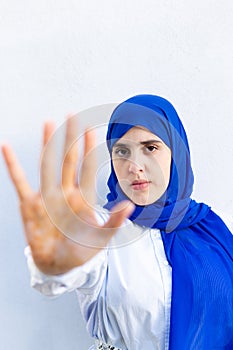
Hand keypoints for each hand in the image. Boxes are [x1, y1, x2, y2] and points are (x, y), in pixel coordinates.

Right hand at [1, 116, 133, 274]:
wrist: (60, 265)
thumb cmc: (82, 250)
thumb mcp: (101, 238)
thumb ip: (113, 222)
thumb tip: (129, 205)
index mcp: (83, 198)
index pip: (87, 167)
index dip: (88, 148)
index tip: (90, 129)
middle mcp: (65, 192)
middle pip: (68, 159)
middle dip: (70, 138)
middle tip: (71, 116)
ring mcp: (47, 197)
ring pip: (47, 164)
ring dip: (48, 145)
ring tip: (49, 124)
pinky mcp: (30, 205)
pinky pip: (20, 181)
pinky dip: (13, 165)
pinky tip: (6, 148)